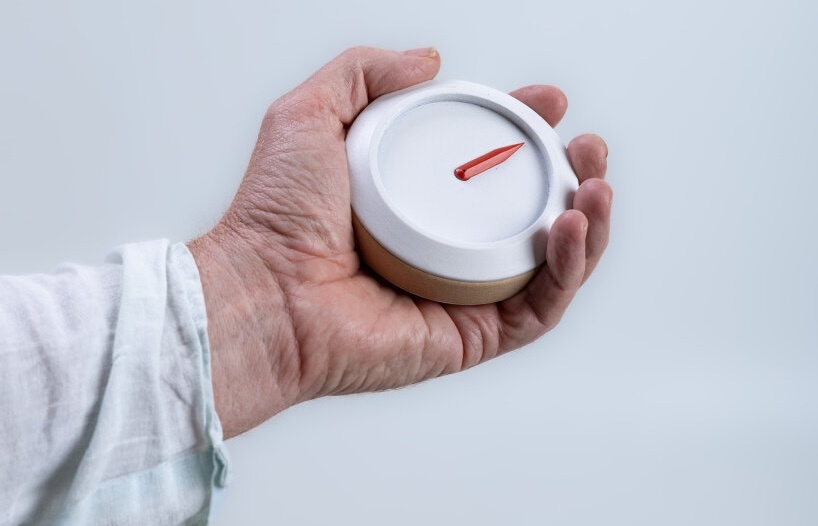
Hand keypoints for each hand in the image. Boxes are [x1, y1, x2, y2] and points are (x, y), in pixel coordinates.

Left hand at [188, 47, 611, 437]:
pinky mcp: (471, 336)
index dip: (526, 130)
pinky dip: (569, 270)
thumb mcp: (312, 111)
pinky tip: (572, 226)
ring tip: (595, 184)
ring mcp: (461, 293)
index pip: (490, 162)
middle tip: (587, 147)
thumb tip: (430, 60)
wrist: (265, 292)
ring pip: (550, 263)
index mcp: (415, 198)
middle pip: (531, 211)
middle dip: (574, 175)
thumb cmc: (276, 213)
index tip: (548, 100)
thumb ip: (366, 70)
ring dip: (590, 222)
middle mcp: (443, 246)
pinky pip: (539, 308)